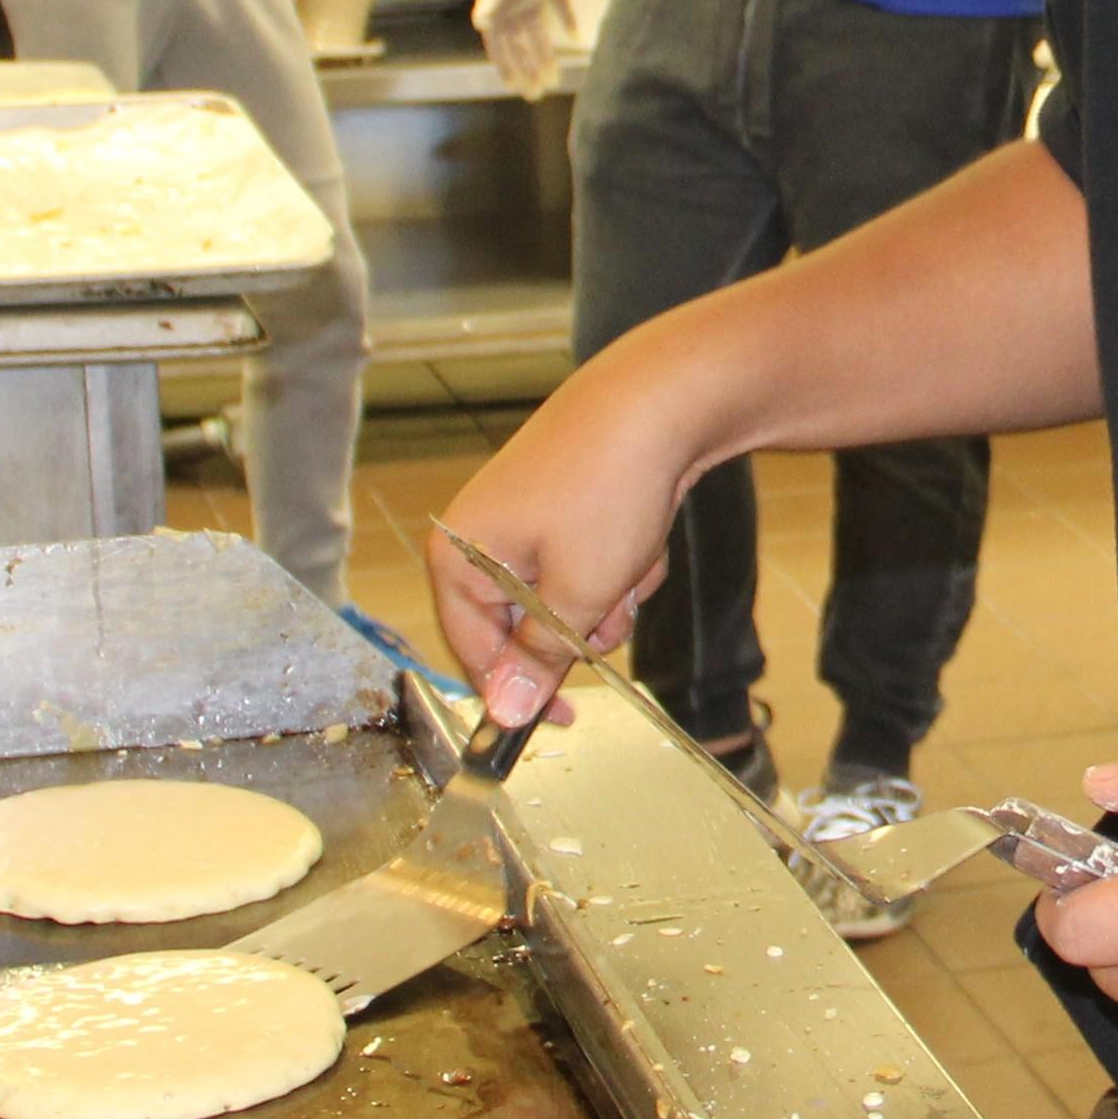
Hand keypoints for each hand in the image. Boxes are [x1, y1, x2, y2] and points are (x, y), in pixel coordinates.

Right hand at [428, 355, 717, 725]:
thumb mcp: (576, 593)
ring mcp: (524, 520)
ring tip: (633, 560)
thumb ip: (538, 658)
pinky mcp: (565, 508)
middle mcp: (480, 538)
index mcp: (458, 557)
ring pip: (568, 601)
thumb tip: (506, 713)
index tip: (569, 718)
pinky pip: (591, 567)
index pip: (474, 655)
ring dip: (610, 598)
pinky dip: (622, 565)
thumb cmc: (605, 487)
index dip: (521, 693)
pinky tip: (643, 537)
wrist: (659, 400)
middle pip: (525, 629)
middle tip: (614, 604)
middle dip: (582, 627)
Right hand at [473, 0, 574, 96]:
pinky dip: (564, 18)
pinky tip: (573, 35)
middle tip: (538, 93)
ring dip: (545, 53)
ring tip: (554, 77)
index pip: (499, 44)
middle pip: (519, 44)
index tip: (515, 89)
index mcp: (495, 5)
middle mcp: (511, 4)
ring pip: (537, 31)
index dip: (506, 67)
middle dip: (527, 69)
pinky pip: (556, 4)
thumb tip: (480, 24)